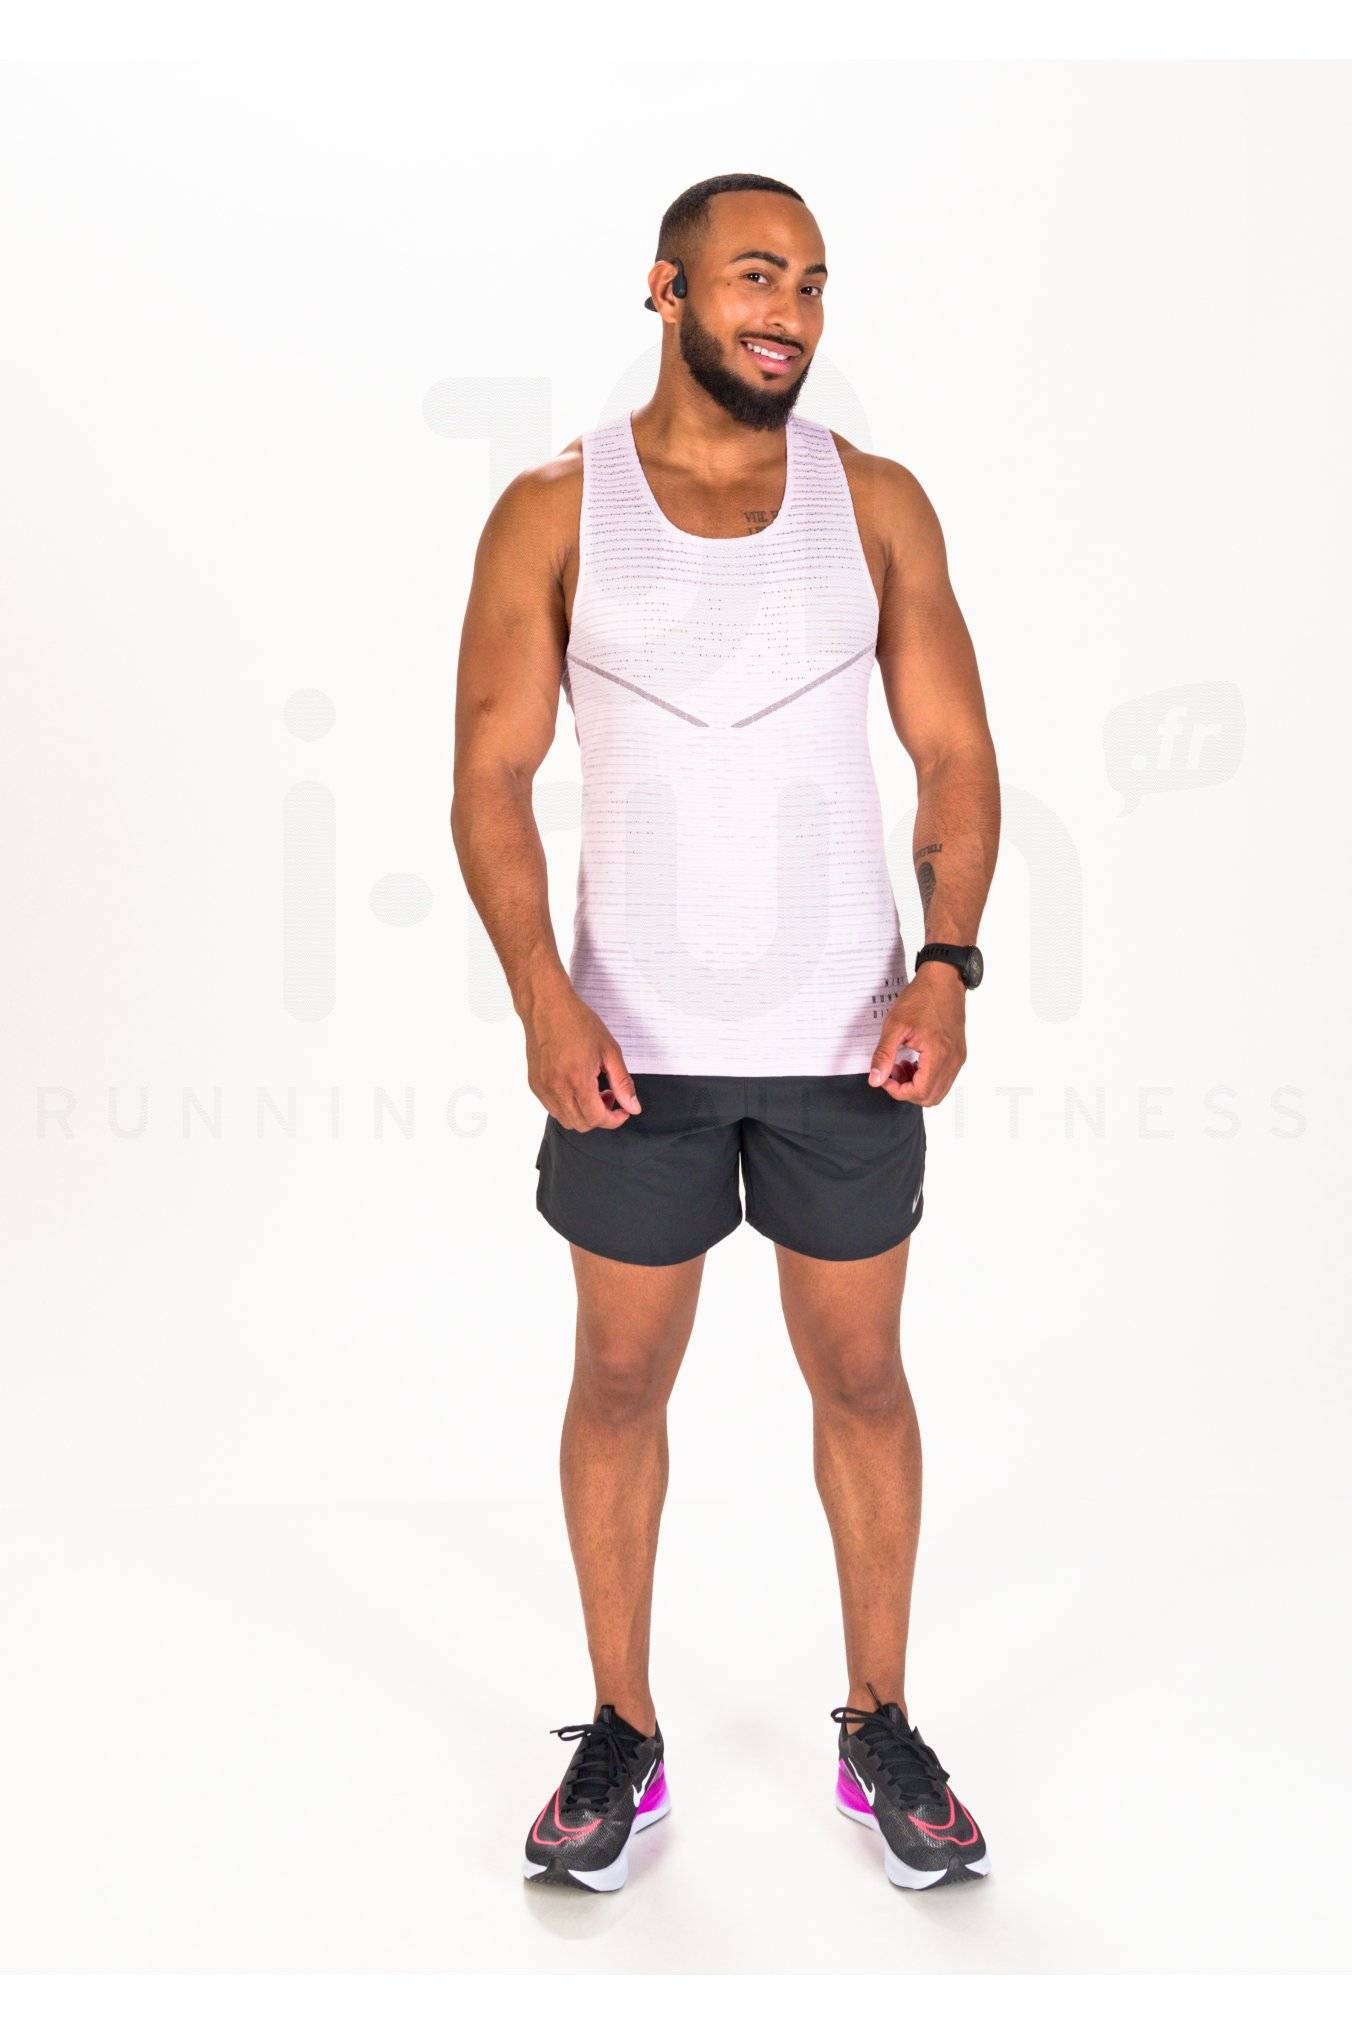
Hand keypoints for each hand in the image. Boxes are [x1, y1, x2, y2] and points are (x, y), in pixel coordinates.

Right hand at [522, 977, 641, 1130]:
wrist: (547, 1006)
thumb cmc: (577, 1022)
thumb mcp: (609, 1050)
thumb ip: (622, 1082)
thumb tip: (632, 1107)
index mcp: (577, 1079)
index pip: (596, 1118)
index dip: (614, 1120)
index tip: (622, 1111)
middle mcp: (556, 1087)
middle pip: (581, 1124)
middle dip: (600, 1117)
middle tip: (609, 1096)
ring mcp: (543, 1088)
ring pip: (566, 1119)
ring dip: (583, 1113)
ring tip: (592, 1090)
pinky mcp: (535, 1084)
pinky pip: (553, 1108)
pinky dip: (568, 1106)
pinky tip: (576, 1086)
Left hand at [868, 963, 966, 1104]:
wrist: (943, 981)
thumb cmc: (922, 998)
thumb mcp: (895, 1025)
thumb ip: (884, 1055)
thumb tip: (876, 1079)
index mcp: (938, 1055)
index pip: (920, 1092)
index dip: (898, 1091)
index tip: (886, 1077)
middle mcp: (952, 1060)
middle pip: (930, 1097)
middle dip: (907, 1091)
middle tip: (893, 1073)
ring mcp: (957, 1058)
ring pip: (938, 1090)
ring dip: (917, 1085)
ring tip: (902, 1066)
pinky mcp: (958, 1054)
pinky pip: (943, 1078)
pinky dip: (927, 1077)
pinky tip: (914, 1060)